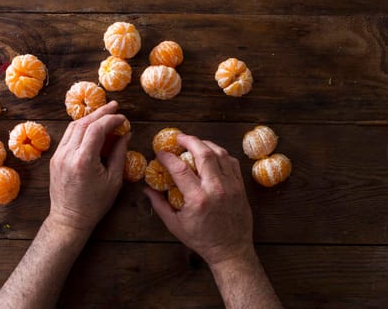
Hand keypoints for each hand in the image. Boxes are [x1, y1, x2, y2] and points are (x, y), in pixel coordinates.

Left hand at [48, 101, 129, 232]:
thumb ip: (119, 154)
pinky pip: (68, 136)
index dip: (111, 120)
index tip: (123, 119)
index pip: (97, 129)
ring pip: (73, 127)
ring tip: (104, 113)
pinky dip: (80, 127)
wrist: (69, 218)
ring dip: (90, 118)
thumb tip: (125, 134)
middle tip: (115, 106)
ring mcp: (59, 155)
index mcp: (84, 160)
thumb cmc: (95, 203)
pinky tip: (91, 126)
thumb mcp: (113, 180)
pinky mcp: (55, 158)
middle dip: (101, 112)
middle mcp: (68, 154)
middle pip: (84, 123)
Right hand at [144, 134, 253, 264]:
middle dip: (189, 140)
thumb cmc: (201, 239)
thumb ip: (159, 204)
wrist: (231, 250)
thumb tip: (146, 189)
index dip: (168, 157)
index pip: (180, 169)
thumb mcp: (175, 225)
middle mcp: (216, 189)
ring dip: (205, 144)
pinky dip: (220, 154)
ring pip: (220, 153)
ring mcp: (231, 186)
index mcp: (198, 199)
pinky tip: (211, 154)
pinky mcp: (240, 187)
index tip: (160, 152)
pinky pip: (232, 162)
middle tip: (179, 138)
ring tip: (194, 143)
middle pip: (203, 153)